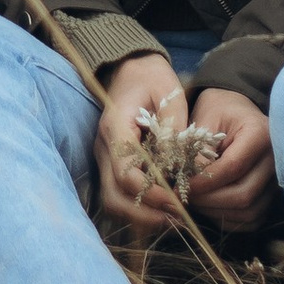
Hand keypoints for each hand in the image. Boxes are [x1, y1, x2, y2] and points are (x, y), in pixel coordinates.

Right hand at [93, 55, 191, 230]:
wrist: (131, 66)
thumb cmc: (151, 77)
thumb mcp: (169, 93)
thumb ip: (174, 127)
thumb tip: (180, 164)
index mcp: (116, 127)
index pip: (125, 172)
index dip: (151, 192)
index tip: (177, 200)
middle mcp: (103, 146)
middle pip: (113, 194)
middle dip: (144, 212)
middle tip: (176, 216)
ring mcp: (104, 156)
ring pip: (112, 199)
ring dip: (139, 214)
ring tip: (171, 215)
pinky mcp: (111, 163)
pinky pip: (118, 193)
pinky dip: (137, 205)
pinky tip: (162, 205)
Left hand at [185, 87, 276, 232]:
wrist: (236, 111)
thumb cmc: (218, 112)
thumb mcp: (203, 121)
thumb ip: (196, 151)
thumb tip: (184, 184)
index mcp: (260, 134)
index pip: (232, 168)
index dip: (204, 182)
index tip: (179, 186)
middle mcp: (276, 160)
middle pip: (243, 194)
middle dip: (208, 201)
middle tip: (182, 197)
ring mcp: (276, 180)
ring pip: (248, 212)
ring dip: (215, 212)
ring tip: (193, 200)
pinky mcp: (270, 195)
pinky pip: (251, 219)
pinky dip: (227, 218)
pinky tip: (208, 206)